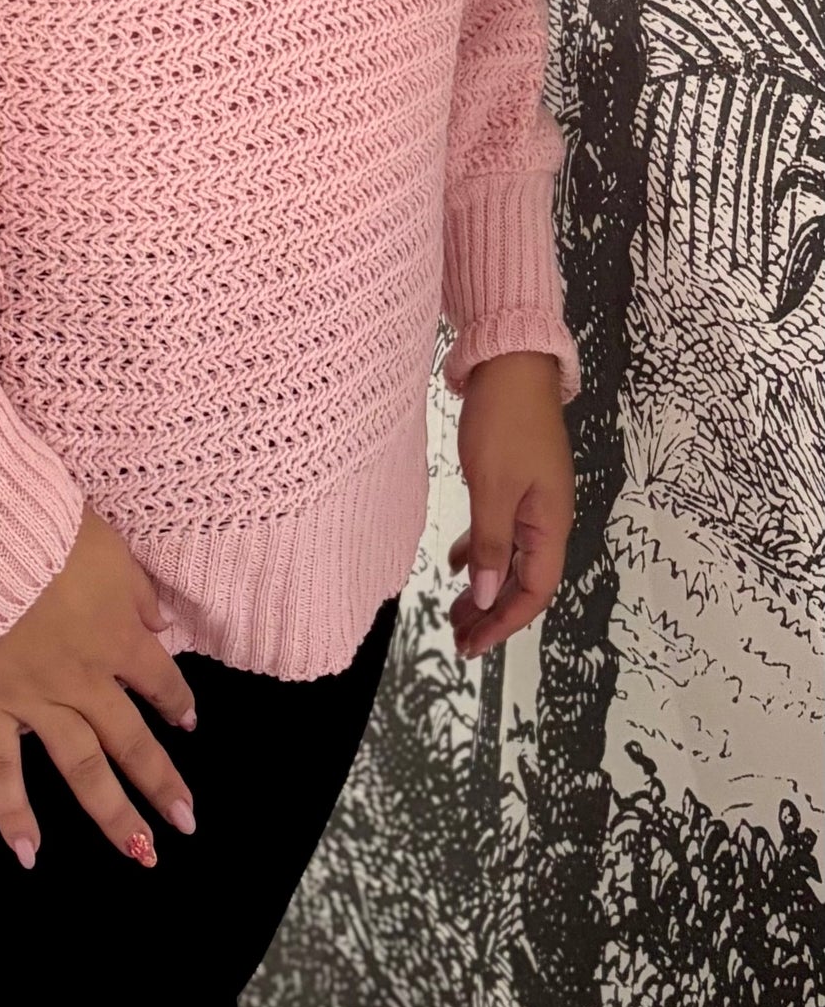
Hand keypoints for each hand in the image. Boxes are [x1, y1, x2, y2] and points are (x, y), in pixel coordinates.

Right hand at [0, 501, 198, 870]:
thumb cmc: (41, 524)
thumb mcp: (107, 545)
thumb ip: (135, 590)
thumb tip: (161, 624)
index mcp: (116, 635)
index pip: (159, 679)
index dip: (177, 701)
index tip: (189, 722)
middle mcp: (84, 679)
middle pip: (130, 739)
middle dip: (162, 782)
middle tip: (187, 821)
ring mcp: (34, 700)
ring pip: (82, 767)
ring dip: (114, 815)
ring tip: (142, 855)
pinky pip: (1, 772)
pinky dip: (14, 815)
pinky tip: (30, 855)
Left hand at [447, 351, 573, 659]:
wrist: (512, 361)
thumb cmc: (504, 422)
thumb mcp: (492, 487)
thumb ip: (492, 545)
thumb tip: (489, 599)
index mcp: (550, 524)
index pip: (534, 592)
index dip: (503, 624)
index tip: (470, 645)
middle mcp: (548, 517)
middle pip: (524, 580)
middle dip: (492, 612)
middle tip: (457, 635)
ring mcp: (534, 498)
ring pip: (512, 557)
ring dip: (486, 585)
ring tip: (455, 609)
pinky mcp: (517, 480)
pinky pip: (502, 530)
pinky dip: (482, 550)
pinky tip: (459, 561)